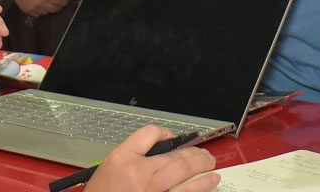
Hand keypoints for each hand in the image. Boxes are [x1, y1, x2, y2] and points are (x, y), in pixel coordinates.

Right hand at [12, 0, 69, 17]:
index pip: (59, 2)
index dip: (63, 2)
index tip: (65, 2)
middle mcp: (41, 3)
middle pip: (54, 9)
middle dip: (58, 7)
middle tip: (59, 4)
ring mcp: (34, 8)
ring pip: (46, 13)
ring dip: (49, 10)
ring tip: (50, 5)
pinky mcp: (28, 11)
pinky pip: (38, 15)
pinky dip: (41, 12)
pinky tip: (41, 8)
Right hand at [85, 125, 218, 191]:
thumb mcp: (108, 166)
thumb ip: (132, 152)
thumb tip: (160, 144)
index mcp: (122, 159)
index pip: (149, 134)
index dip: (166, 133)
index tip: (174, 139)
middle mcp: (139, 175)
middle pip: (175, 157)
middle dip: (195, 154)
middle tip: (204, 154)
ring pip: (185, 176)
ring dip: (202, 169)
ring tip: (211, 166)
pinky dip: (198, 189)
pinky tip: (208, 184)